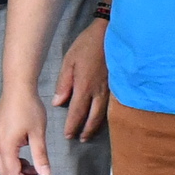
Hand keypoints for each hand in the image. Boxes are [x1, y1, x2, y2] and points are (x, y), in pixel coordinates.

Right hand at [0, 84, 52, 174]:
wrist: (18, 87)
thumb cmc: (29, 108)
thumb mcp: (38, 133)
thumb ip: (40, 155)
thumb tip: (45, 174)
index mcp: (6, 146)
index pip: (12, 173)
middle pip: (4, 172)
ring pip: (2, 164)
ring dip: (17, 171)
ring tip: (34, 170)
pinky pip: (2, 155)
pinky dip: (14, 161)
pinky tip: (27, 159)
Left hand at [53, 18, 109, 140]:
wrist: (110, 34)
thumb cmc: (87, 46)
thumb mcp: (69, 61)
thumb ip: (63, 84)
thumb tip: (57, 103)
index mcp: (84, 87)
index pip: (77, 112)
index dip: (72, 126)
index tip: (68, 135)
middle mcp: (99, 92)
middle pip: (93, 118)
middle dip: (86, 130)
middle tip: (80, 139)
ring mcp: (110, 90)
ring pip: (104, 114)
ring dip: (96, 125)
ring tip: (90, 133)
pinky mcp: (118, 85)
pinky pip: (112, 106)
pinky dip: (106, 115)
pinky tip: (103, 118)